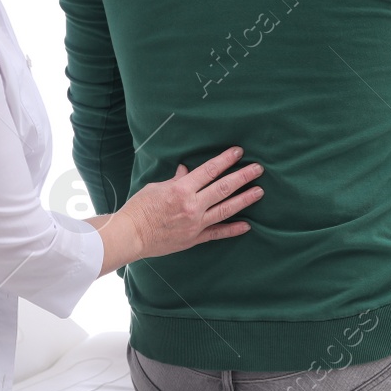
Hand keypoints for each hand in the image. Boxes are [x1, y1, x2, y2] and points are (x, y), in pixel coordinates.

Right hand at [91, 146, 263, 272]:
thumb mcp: (156, 187)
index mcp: (182, 189)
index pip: (210, 170)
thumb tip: (186, 170)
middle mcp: (192, 205)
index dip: (226, 159)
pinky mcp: (194, 238)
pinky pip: (218, 233)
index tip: (239, 152)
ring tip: (259, 192)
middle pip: (224, 188)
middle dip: (243, 176)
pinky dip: (233, 229)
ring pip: (226, 209)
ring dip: (244, 199)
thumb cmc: (139, 208)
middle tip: (258, 169)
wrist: (131, 235)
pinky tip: (247, 225)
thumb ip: (175, 180)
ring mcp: (195, 223)